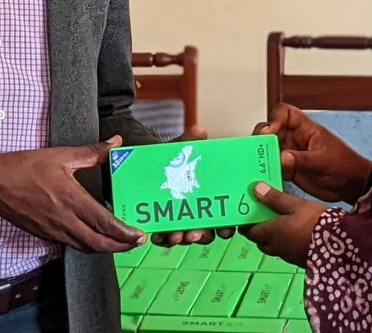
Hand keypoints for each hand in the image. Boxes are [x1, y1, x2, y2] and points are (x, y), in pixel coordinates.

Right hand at [0, 136, 145, 253]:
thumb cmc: (24, 167)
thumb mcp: (60, 155)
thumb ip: (92, 152)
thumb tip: (115, 142)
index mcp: (70, 199)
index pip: (103, 223)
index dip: (123, 233)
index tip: (138, 234)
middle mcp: (64, 220)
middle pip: (98, 243)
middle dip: (120, 246)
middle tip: (136, 242)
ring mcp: (53, 230)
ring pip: (85, 248)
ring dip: (106, 248)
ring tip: (121, 243)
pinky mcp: (45, 234)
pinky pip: (72, 245)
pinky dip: (88, 246)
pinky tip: (95, 238)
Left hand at [151, 124, 235, 246]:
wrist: (145, 164)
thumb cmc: (171, 160)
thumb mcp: (180, 150)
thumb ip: (189, 142)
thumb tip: (200, 131)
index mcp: (209, 199)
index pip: (223, 220)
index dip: (227, 227)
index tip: (226, 229)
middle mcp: (197, 214)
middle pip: (205, 233)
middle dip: (202, 235)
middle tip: (196, 233)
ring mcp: (179, 221)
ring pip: (185, 237)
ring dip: (182, 239)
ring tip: (177, 235)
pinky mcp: (161, 225)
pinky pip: (163, 237)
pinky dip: (162, 238)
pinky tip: (158, 235)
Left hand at [239, 183, 326, 267]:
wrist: (339, 247)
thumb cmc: (315, 221)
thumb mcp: (296, 204)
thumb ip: (275, 198)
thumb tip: (255, 189)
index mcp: (272, 233)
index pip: (251, 232)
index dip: (246, 225)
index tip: (246, 216)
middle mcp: (277, 247)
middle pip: (260, 242)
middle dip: (258, 232)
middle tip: (262, 218)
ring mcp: (289, 256)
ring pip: (273, 248)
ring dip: (272, 238)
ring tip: (278, 224)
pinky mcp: (301, 260)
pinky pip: (286, 251)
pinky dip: (285, 243)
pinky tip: (294, 234)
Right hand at [255, 104, 371, 203]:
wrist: (351, 186)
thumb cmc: (345, 165)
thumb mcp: (324, 160)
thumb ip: (303, 159)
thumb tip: (282, 157)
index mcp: (306, 128)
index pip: (286, 113)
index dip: (275, 118)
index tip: (270, 131)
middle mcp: (295, 138)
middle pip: (271, 129)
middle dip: (261, 136)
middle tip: (256, 148)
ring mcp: (290, 154)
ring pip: (268, 148)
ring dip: (259, 154)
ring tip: (254, 163)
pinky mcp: (288, 170)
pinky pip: (271, 166)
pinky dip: (264, 170)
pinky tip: (260, 177)